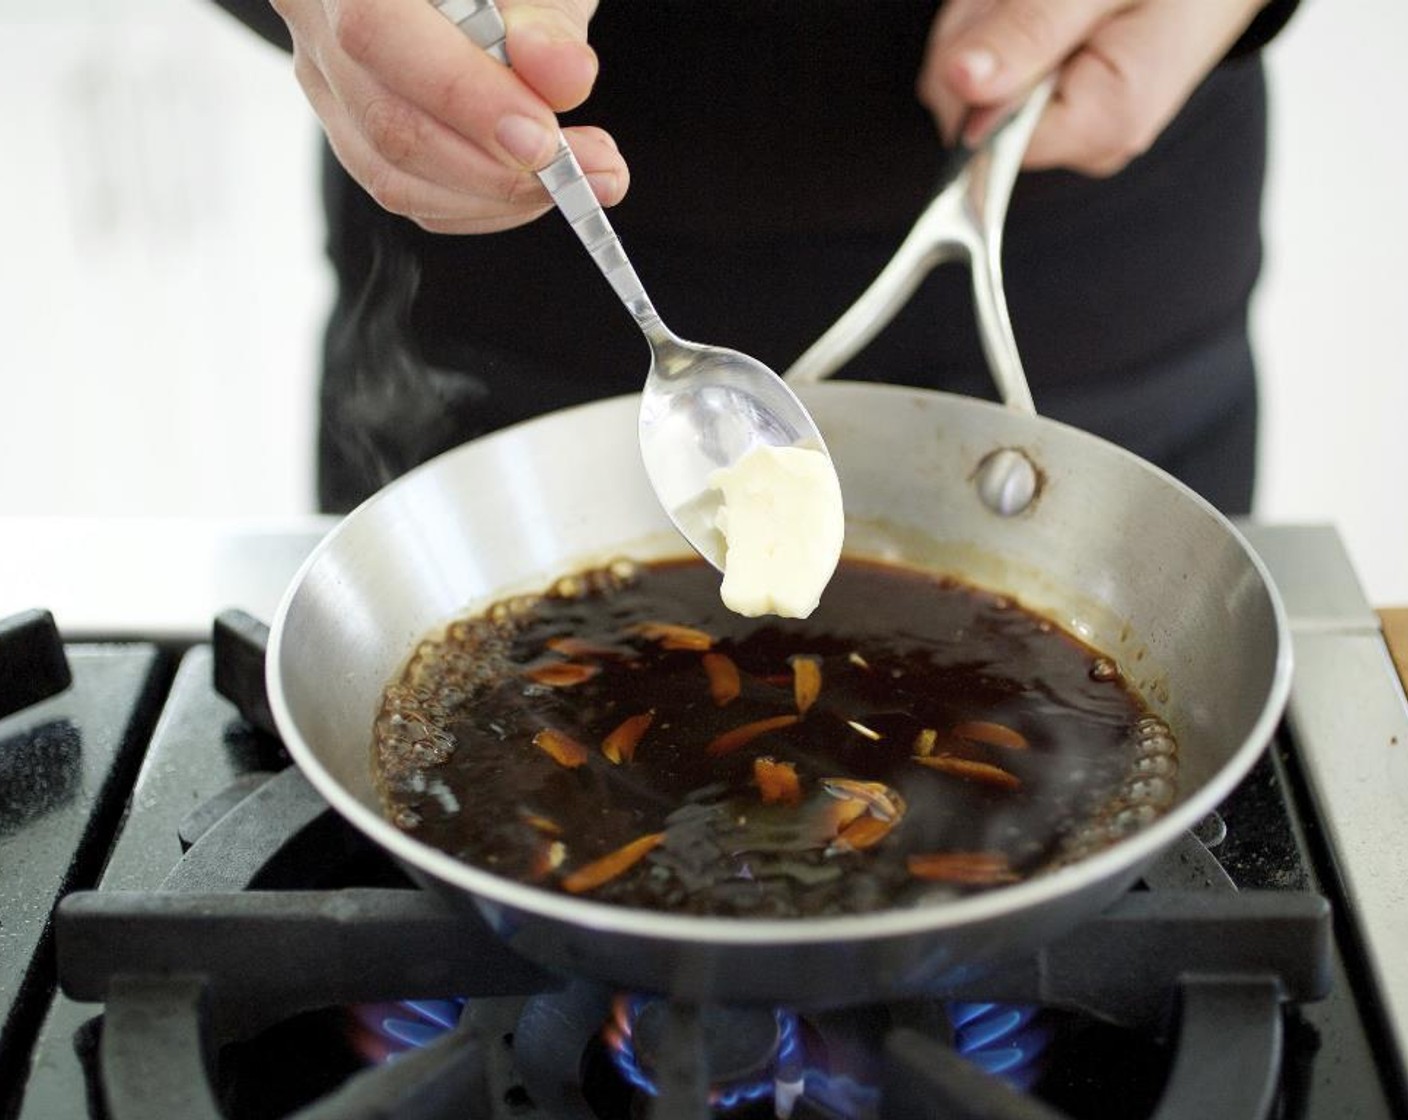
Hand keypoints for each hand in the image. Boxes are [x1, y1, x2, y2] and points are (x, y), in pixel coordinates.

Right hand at [271, 0, 628, 232]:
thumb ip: (549, 20)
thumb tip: (564, 77)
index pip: (378, 30)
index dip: (464, 96)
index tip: (545, 138)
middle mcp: (317, 16)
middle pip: (387, 120)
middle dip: (496, 167)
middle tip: (582, 170)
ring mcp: (326, 78)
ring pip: (393, 176)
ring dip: (496, 196)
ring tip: (575, 176)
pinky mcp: (351, 128)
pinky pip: (409, 193)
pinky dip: (481, 204)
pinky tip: (534, 185)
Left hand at [917, 0, 1268, 176]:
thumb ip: (1029, 31)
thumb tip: (959, 83)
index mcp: (1103, 121)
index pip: (978, 129)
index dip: (972, 63)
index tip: (1015, 7)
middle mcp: (1088, 141)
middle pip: (969, 105)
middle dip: (983, 33)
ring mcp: (1077, 127)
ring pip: (976, 83)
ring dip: (995, 19)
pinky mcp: (1067, 104)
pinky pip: (1005, 72)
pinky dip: (1010, 23)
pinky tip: (1057, 5)